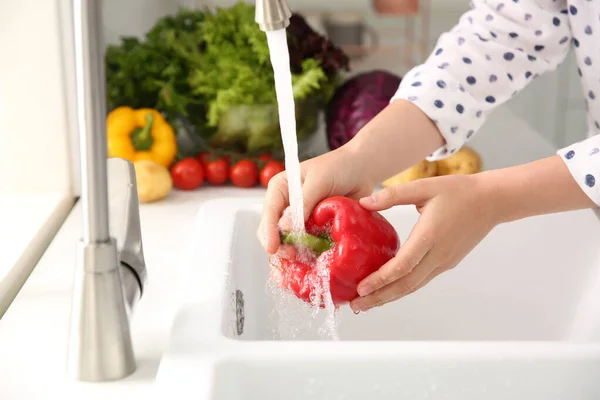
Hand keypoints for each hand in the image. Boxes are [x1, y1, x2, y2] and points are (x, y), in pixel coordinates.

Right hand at [257, 147, 376, 254]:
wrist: (361, 169)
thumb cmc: (338, 167)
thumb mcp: (319, 181)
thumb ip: (303, 203)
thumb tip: (286, 226)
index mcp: (280, 188)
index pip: (270, 212)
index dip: (269, 231)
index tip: (272, 248)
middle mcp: (285, 205)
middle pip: (272, 230)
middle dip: (279, 245)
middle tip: (291, 255)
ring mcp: (298, 218)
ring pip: (287, 240)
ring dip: (291, 252)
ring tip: (300, 260)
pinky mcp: (312, 228)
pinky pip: (304, 244)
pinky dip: (305, 253)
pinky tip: (309, 260)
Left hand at [350, 174, 501, 311]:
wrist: (492, 201)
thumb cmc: (459, 191)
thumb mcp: (424, 186)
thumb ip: (393, 194)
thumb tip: (364, 202)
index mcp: (430, 236)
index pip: (402, 266)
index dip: (380, 280)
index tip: (360, 288)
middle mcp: (438, 255)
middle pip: (405, 285)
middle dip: (379, 297)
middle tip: (355, 306)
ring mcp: (444, 262)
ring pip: (413, 286)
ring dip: (389, 297)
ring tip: (366, 304)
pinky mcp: (446, 263)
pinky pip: (421, 280)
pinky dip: (402, 288)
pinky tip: (388, 290)